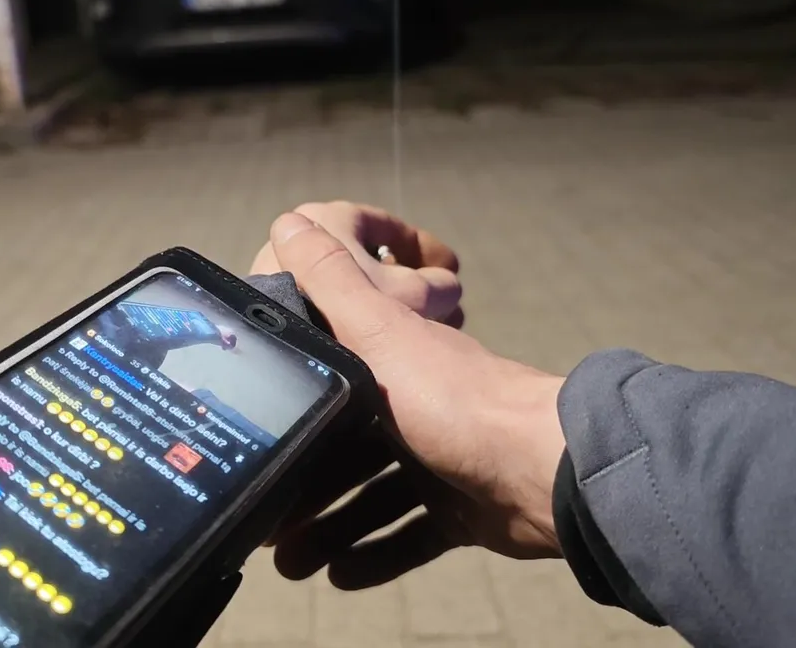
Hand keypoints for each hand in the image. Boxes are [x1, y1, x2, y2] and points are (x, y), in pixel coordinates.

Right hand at [265, 212, 567, 589]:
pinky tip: (340, 574)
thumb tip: (287, 219)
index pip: (333, 387)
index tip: (256, 446)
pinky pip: (413, 536)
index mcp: (396, 363)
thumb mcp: (377, 332)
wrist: (539, 469)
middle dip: (306, 490)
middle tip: (265, 527)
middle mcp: (418, 409)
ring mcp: (444, 461)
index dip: (294, 416)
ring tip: (292, 563)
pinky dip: (378, 554)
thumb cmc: (453, 399)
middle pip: (348, 453)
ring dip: (333, 529)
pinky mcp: (465, 509)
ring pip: (376, 499)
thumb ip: (331, 283)